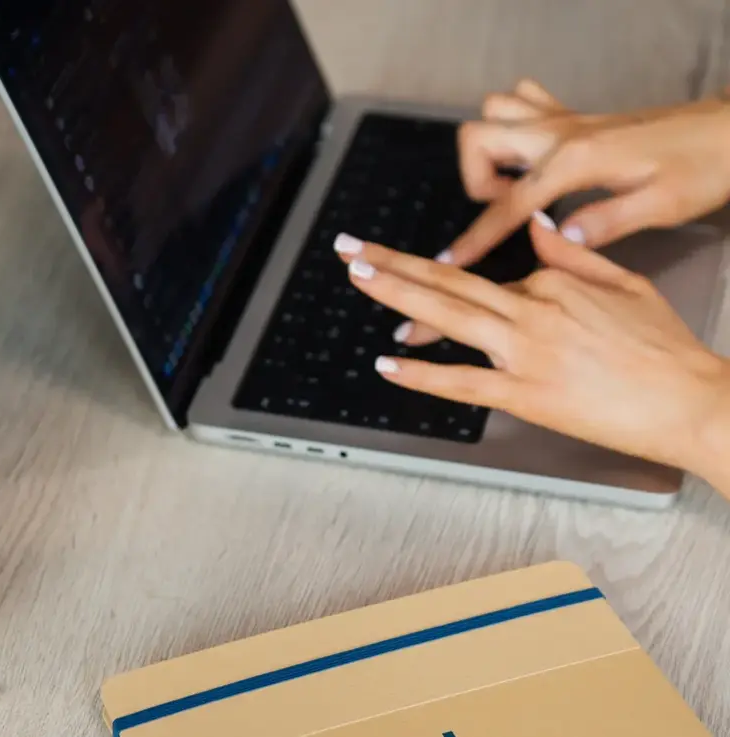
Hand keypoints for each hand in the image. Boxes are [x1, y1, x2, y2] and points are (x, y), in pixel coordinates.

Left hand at [332, 216, 729, 487]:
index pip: (490, 281)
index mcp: (552, 282)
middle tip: (350, 248)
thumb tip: (537, 226)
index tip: (434, 285)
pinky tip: (388, 364)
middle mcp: (531, 311)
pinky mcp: (525, 395)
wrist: (692, 400)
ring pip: (447, 316)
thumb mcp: (623, 282)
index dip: (464, 289)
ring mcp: (525, 352)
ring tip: (358, 276)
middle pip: (447, 281)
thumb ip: (572, 253)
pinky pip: (463, 382)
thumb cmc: (664, 348)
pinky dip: (422, 374)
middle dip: (390, 262)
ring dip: (395, 294)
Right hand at [444, 79, 729, 266]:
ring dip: (489, 149)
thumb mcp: (662, 205)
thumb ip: (604, 222)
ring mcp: (565, 119)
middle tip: (504, 210)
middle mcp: (560, 133)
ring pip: (493, 112)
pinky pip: (523, 102)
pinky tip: (530, 154)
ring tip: (514, 184)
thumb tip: (555, 240)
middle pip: (478, 139)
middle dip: (474, 180)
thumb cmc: (702, 168)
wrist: (729, 130)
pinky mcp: (575, 116)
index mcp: (576, 161)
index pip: (510, 204)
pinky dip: (512, 124)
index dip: (477, 237)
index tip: (451, 261)